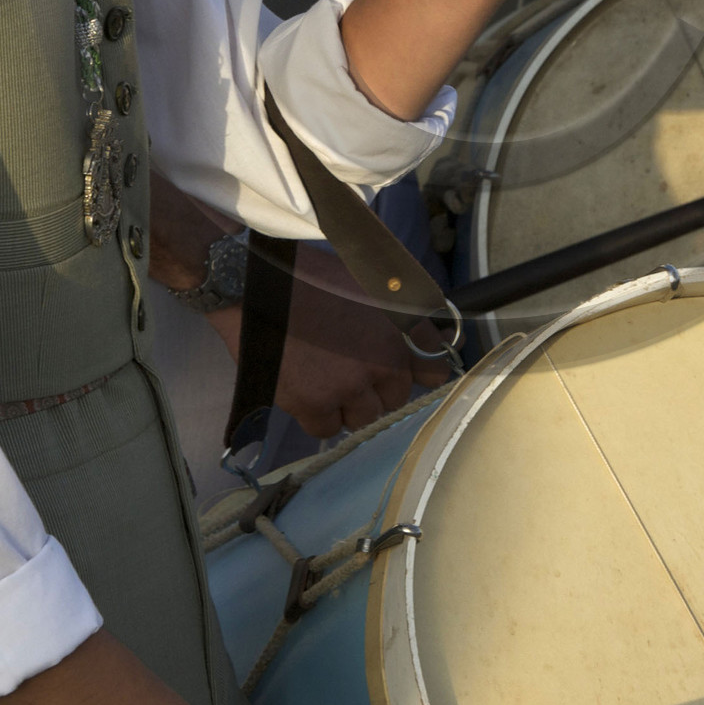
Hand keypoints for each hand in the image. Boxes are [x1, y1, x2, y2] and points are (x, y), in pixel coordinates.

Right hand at [148, 171, 447, 432]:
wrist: (254, 284)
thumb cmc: (311, 276)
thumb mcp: (369, 285)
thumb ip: (409, 318)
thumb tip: (450, 340)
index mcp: (396, 330)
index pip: (433, 372)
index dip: (416, 372)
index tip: (400, 370)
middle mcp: (378, 363)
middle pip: (394, 400)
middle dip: (376, 389)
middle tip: (349, 368)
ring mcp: (346, 387)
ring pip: (361, 418)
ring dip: (349, 405)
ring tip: (326, 379)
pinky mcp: (312, 404)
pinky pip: (327, 428)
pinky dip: (320, 416)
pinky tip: (307, 392)